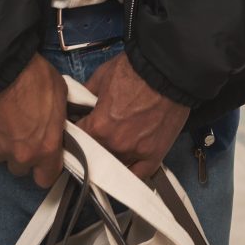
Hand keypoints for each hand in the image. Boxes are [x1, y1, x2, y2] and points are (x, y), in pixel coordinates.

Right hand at [0, 53, 66, 186]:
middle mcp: (23, 155)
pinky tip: (0, 120)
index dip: (47, 170)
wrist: (1, 70)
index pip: (46, 179)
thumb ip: (59, 120)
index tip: (48, 158)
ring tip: (12, 128)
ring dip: (9, 148)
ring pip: (5, 158)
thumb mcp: (61, 97)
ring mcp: (1, 148)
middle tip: (29, 139)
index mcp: (46, 148)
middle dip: (25, 159)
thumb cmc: (36, 80)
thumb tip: (57, 125)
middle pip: (22, 171)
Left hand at [82, 52, 189, 180]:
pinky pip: (139, 174)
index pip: (78, 139)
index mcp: (98, 126)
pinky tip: (127, 167)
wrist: (167, 69)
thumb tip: (79, 103)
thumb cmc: (136, 70)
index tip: (81, 129)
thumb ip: (86, 95)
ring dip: (112, 157)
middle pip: (95, 156)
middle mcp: (115, 144)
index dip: (78, 132)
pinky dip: (132, 172)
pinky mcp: (155, 154)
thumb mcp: (101, 77)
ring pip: (115, 166)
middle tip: (99, 135)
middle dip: (94, 145)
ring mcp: (136, 152)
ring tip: (115, 146)